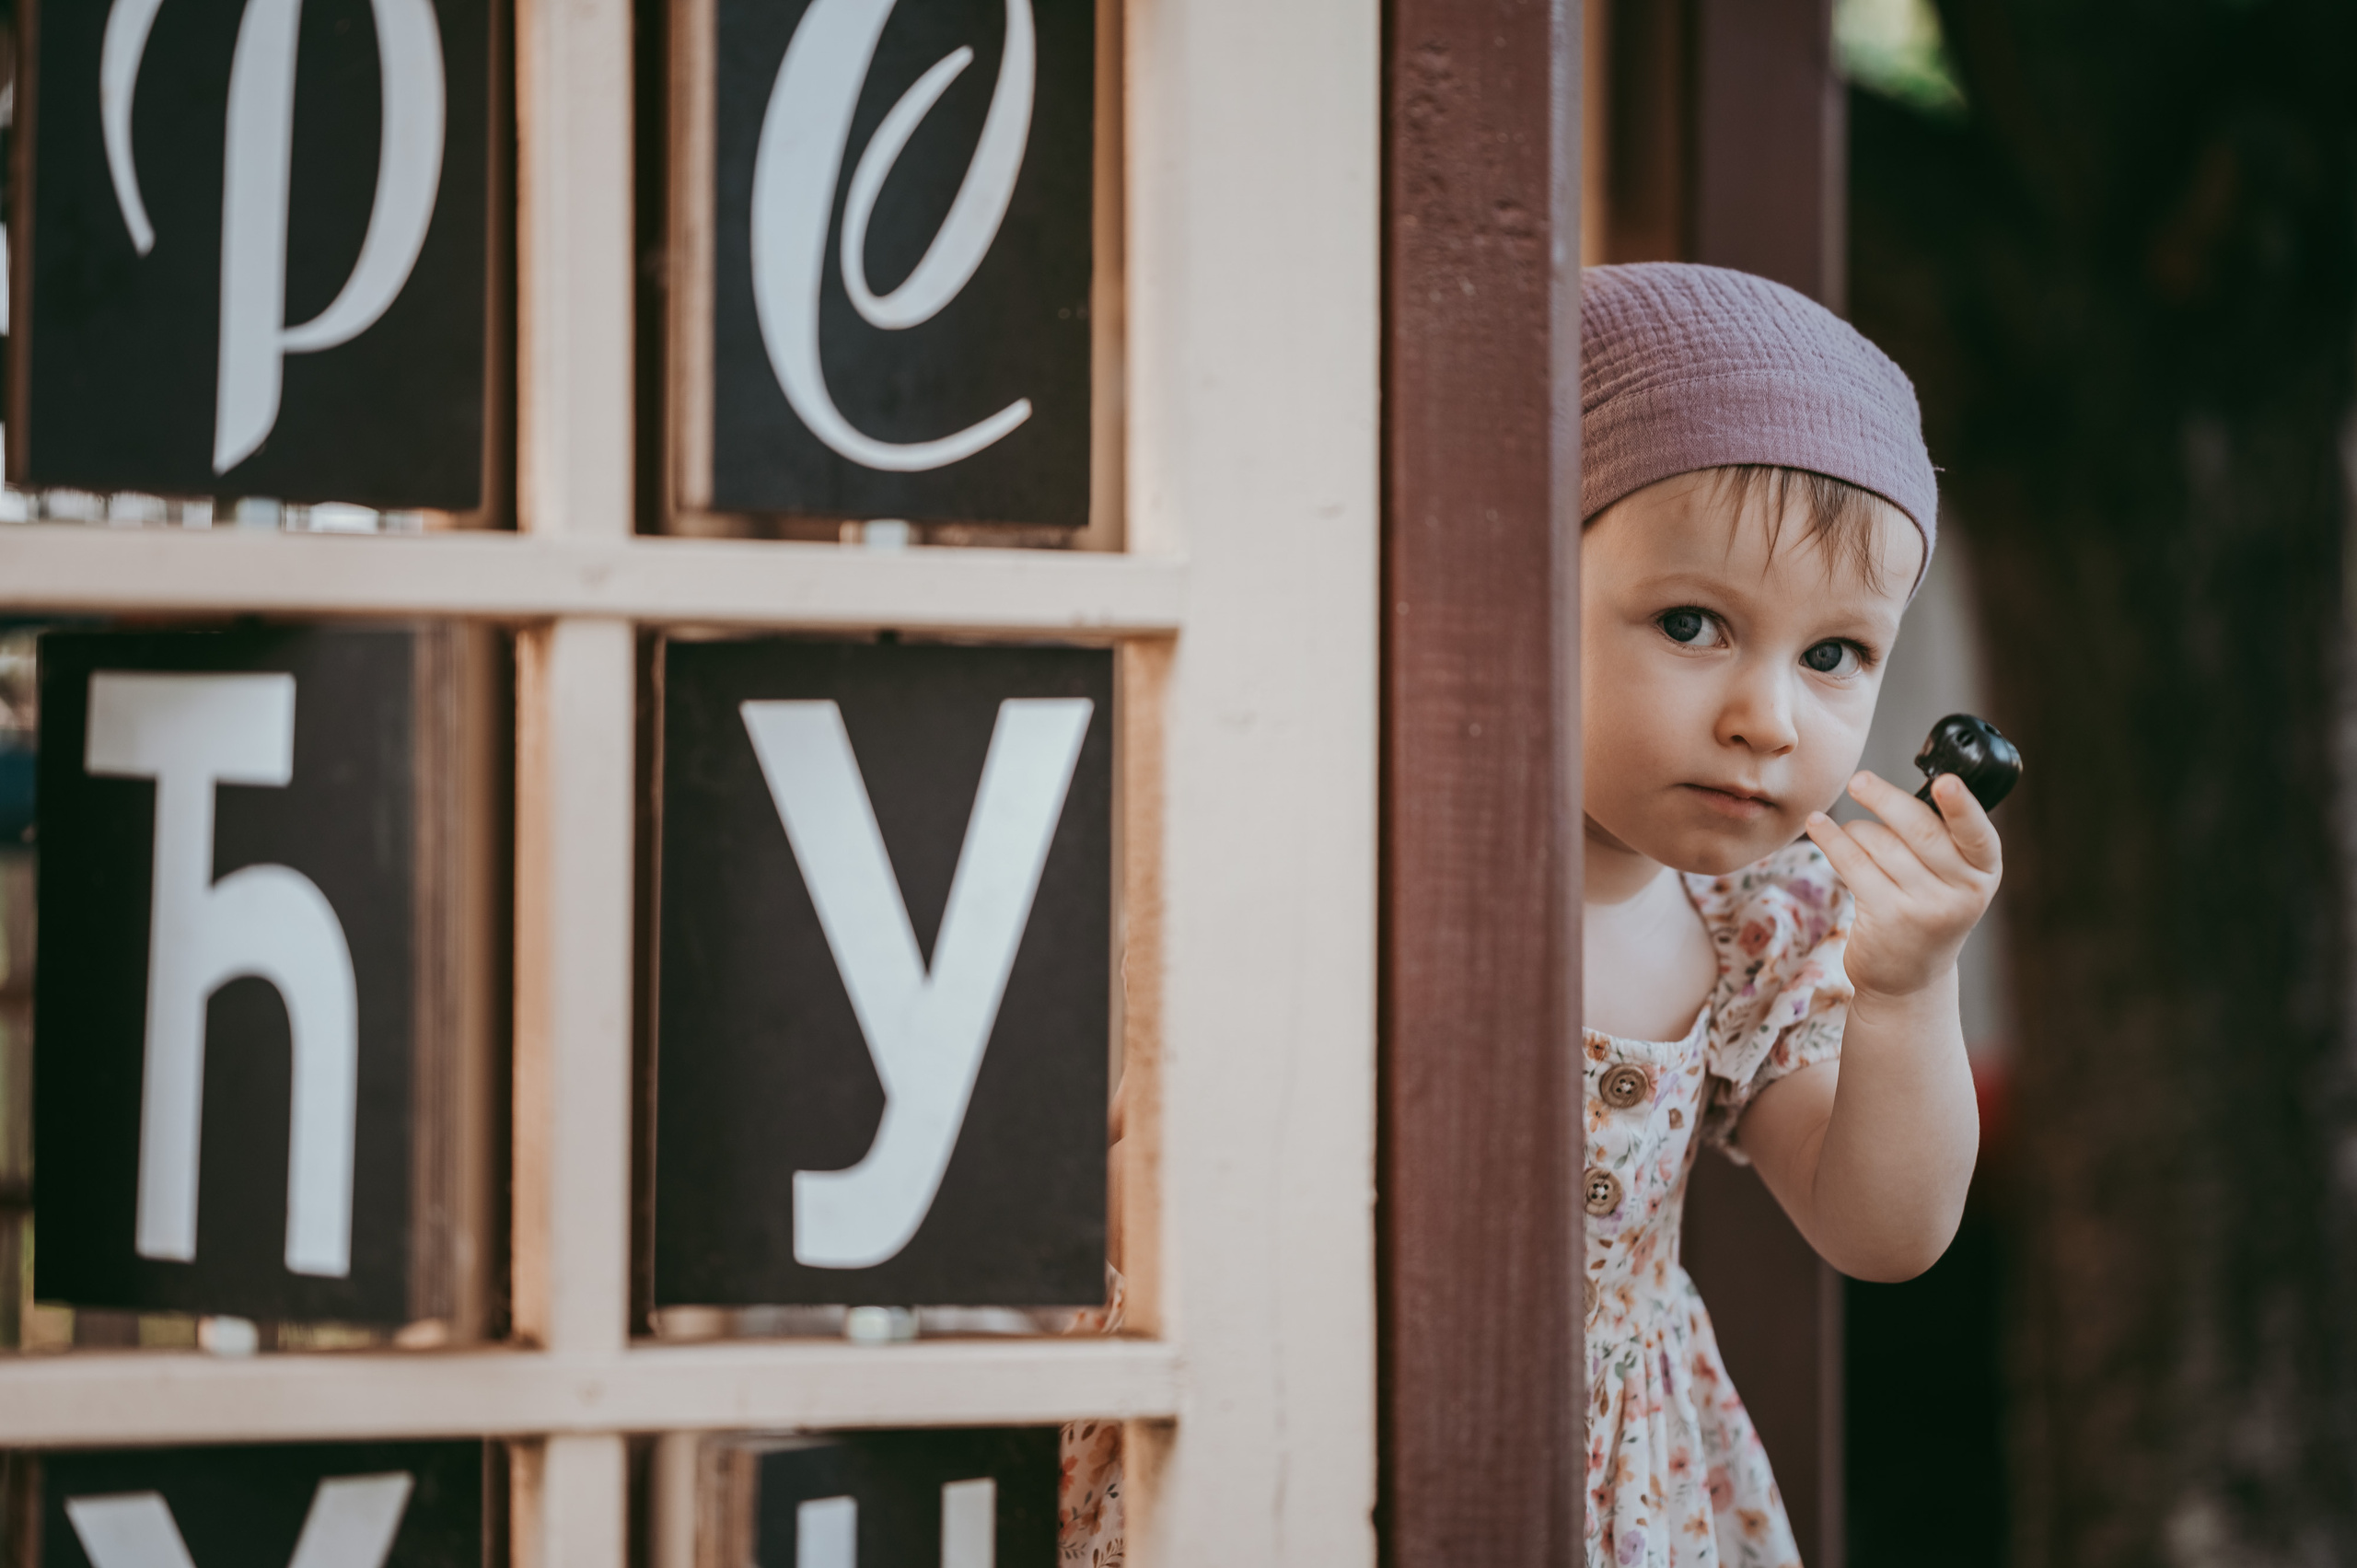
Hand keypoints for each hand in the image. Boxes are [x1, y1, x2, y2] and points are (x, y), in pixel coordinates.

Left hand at [1804, 771, 2001, 1000]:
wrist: (1911, 977)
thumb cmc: (1928, 908)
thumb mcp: (1952, 879)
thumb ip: (1940, 839)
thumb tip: (1891, 790)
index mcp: (1984, 872)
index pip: (1978, 834)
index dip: (1962, 806)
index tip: (1944, 781)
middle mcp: (1962, 892)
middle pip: (1921, 830)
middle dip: (1885, 799)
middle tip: (1859, 780)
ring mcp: (1925, 909)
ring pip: (1881, 844)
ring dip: (1857, 829)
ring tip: (1851, 831)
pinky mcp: (1886, 918)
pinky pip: (1853, 864)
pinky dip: (1832, 838)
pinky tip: (1817, 824)